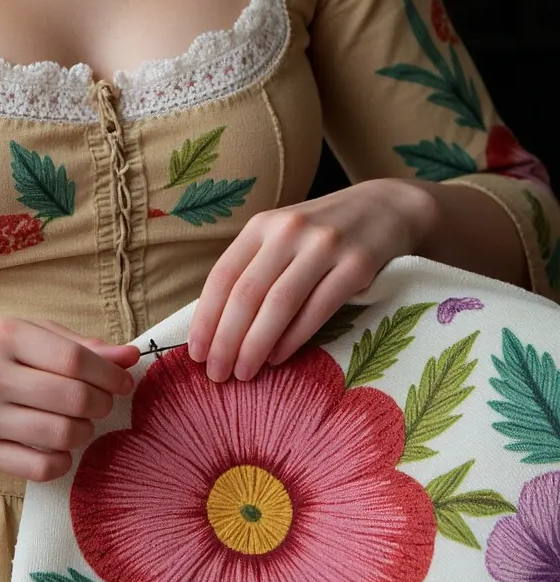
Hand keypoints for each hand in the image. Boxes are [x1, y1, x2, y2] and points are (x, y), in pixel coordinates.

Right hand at [0, 317, 138, 482]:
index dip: (110, 374)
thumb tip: (130, 356)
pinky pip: (37, 467)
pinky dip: (61, 460)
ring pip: (60, 435)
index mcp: (5, 336)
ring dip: (84, 432)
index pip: (76, 360)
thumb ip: (74, 344)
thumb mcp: (19, 333)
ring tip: (79, 423)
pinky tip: (58, 447)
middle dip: (101, 404)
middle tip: (100, 403)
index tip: (122, 381)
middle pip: (72, 399)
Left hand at [187, 179, 436, 381]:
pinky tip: (278, 358)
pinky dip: (294, 338)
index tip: (195, 353)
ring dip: (256, 344)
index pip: (223, 276)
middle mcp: (289, 231)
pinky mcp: (357, 265)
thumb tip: (217, 326)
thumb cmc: (323, 233)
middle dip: (227, 339)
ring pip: (279, 304)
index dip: (206, 318)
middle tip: (216, 374)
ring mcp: (325, 246)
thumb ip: (254, 268)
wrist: (386, 207)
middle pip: (247, 293)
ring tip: (243, 373)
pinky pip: (317, 309)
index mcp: (263, 225)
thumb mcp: (283, 237)